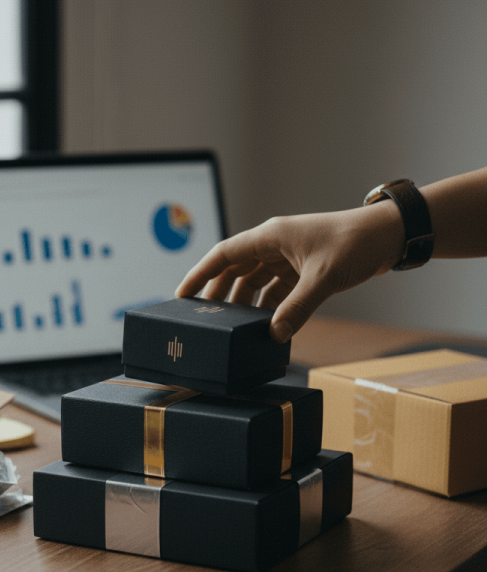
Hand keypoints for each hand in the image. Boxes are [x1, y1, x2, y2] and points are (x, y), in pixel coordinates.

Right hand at [175, 201, 405, 342]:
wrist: (388, 236)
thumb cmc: (355, 243)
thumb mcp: (323, 278)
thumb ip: (297, 308)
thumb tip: (275, 335)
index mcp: (270, 236)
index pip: (223, 255)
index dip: (200, 274)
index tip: (182, 295)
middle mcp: (273, 244)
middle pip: (234, 270)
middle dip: (218, 294)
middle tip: (203, 319)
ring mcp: (287, 256)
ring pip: (253, 280)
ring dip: (242, 301)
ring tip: (231, 326)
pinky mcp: (301, 268)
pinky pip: (274, 288)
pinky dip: (267, 305)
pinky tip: (263, 323)